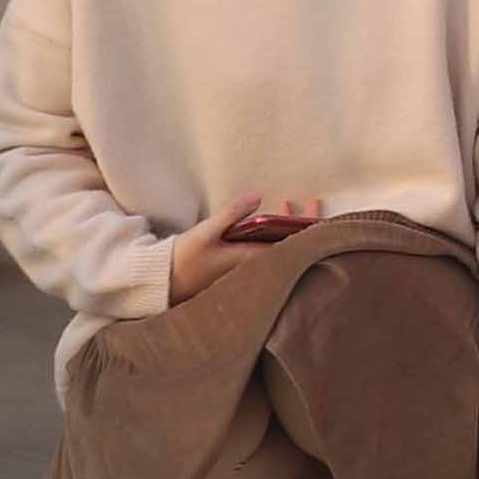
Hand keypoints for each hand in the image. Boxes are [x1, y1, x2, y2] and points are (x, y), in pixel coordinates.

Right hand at [161, 195, 326, 304]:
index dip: (307, 228)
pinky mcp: (235, 267)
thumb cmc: (183, 260)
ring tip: (288, 204)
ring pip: (274, 246)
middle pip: (287, 246)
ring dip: (283, 226)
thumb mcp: (205, 232)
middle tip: (313, 202)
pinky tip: (266, 221)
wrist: (161, 283)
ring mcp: (244, 269)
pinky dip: (269, 233)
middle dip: (300, 224)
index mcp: (251, 261)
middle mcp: (253, 268)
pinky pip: (262, 248)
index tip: (318, 209)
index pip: (289, 245)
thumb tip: (257, 195)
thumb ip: (231, 214)